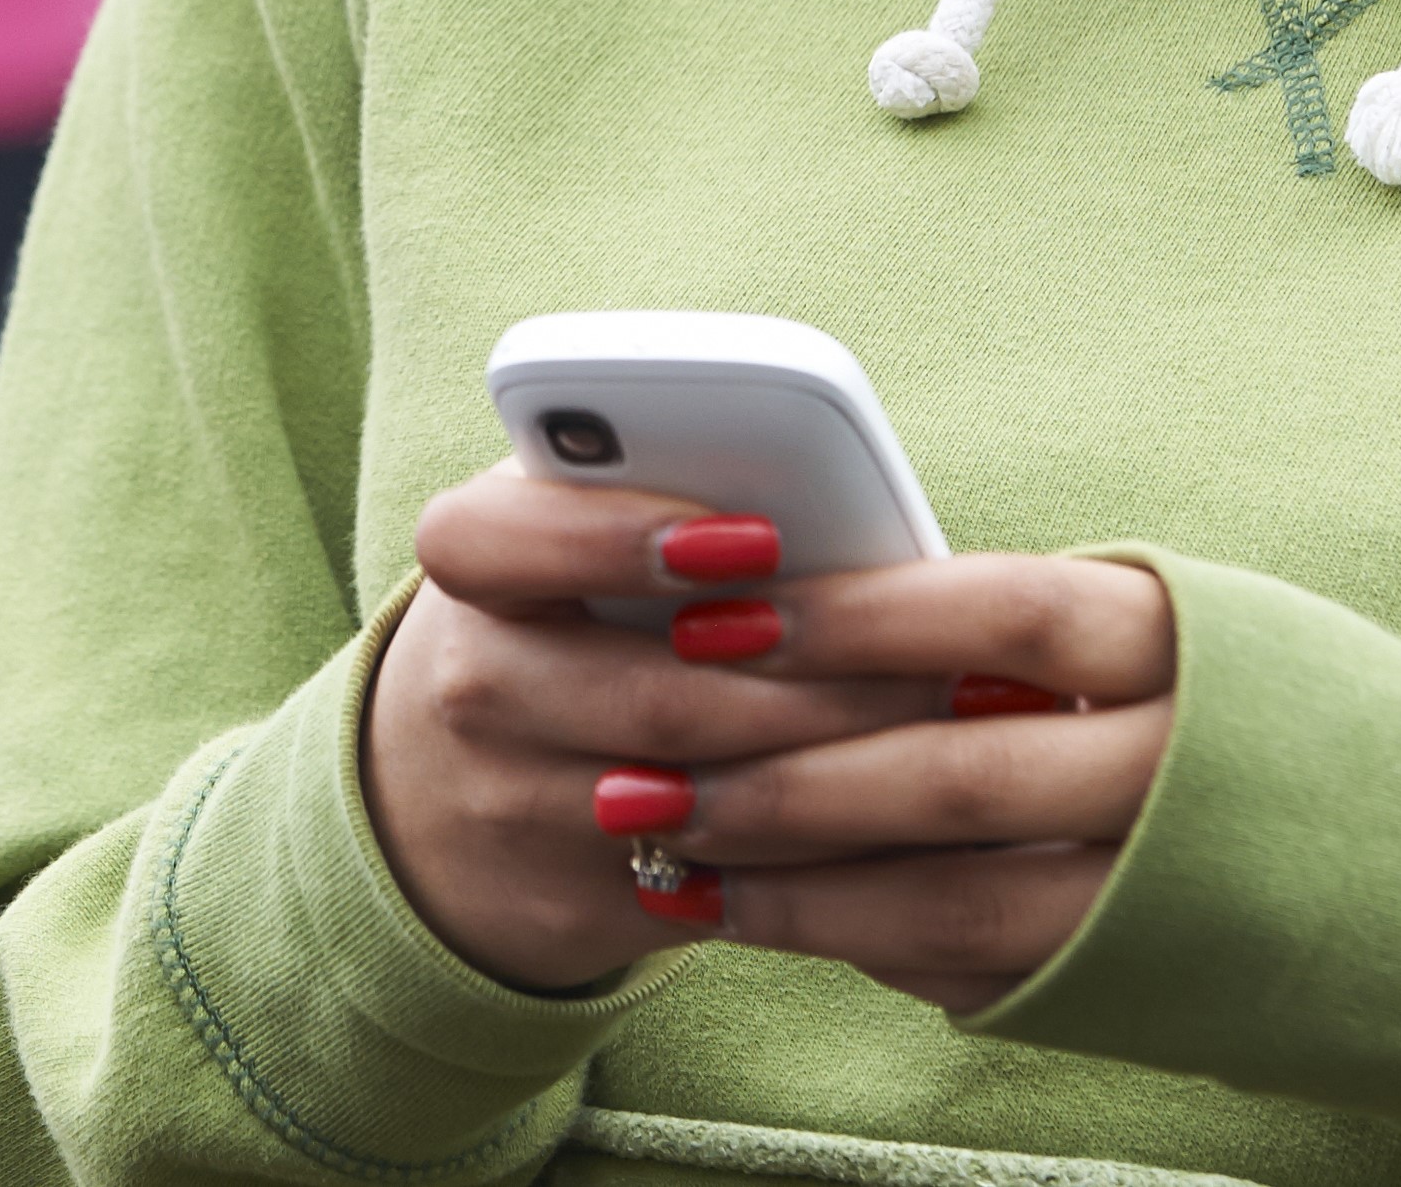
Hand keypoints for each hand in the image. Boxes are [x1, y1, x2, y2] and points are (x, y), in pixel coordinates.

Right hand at [363, 467, 1175, 1011]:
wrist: (455, 785)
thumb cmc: (574, 612)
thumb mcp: (587, 534)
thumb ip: (673, 494)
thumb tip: (840, 508)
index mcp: (476, 564)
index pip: (501, 539)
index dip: (619, 538)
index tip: (758, 537)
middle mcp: (473, 689)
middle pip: (653, 698)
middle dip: (812, 687)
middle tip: (936, 661)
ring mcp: (514, 810)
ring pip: (701, 811)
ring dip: (836, 777)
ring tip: (945, 736)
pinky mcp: (576, 906)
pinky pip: (719, 889)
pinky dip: (821, 859)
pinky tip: (905, 823)